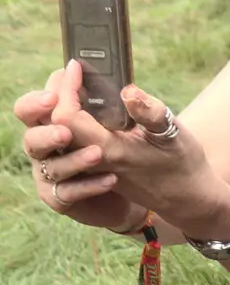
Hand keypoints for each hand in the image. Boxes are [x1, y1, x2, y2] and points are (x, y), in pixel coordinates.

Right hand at [16, 70, 145, 231]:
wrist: (140, 189)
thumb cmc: (131, 147)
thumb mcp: (142, 125)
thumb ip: (139, 108)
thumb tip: (131, 92)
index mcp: (56, 120)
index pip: (36, 106)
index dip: (44, 98)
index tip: (67, 86)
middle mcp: (47, 146)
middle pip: (31, 137)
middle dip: (46, 133)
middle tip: (66, 132)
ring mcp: (52, 173)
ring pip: (52, 167)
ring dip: (73, 160)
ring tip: (98, 154)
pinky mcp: (61, 198)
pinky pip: (68, 193)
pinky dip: (87, 186)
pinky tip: (110, 180)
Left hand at [52, 62, 229, 240]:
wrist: (187, 199)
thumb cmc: (183, 165)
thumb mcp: (174, 135)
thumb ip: (151, 113)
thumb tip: (128, 90)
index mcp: (109, 151)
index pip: (66, 117)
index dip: (66, 89)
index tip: (77, 67)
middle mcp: (93, 161)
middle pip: (54, 125)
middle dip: (57, 93)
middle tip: (71, 73)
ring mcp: (92, 166)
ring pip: (59, 135)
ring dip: (60, 106)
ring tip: (75, 85)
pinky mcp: (96, 167)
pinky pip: (70, 142)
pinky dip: (71, 119)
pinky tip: (85, 105)